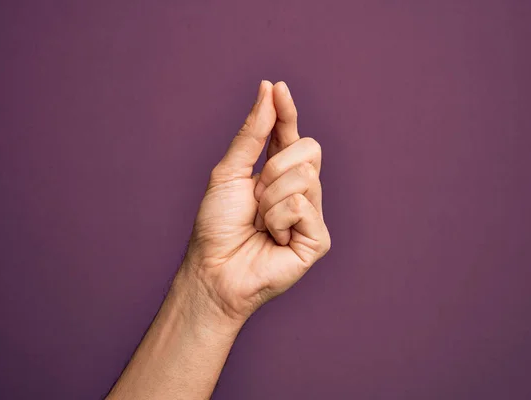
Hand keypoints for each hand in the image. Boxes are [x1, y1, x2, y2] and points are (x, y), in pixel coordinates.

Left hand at [182, 80, 330, 325]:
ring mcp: (311, 214)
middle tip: (256, 196)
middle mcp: (299, 190)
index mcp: (278, 173)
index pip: (290, 134)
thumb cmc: (217, 225)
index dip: (286, 111)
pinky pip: (304, 207)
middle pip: (310, 150)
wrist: (213, 269)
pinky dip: (279, 220)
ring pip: (305, 177)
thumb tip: (268, 89)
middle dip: (275, 168)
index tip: (278, 88)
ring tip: (261, 223)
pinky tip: (273, 239)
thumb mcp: (229, 171)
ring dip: (271, 199)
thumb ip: (253, 134)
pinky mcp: (317, 239)